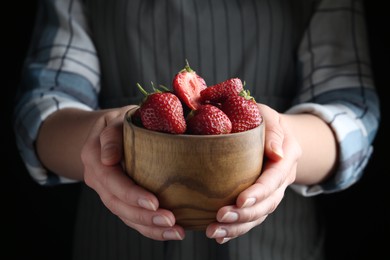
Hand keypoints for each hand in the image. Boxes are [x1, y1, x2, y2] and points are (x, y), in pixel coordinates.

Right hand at [81, 105, 184, 240]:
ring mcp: (107, 191)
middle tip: (170, 221)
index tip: (154, 202)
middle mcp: (97, 178)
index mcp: (94, 157)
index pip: (111, 180)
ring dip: (149, 227)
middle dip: (144, 216)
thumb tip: (108, 157)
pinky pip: (131, 217)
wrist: (108, 131)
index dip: (131, 194)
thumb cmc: (120, 121)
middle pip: (117, 203)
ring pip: (124, 215)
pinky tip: (170, 232)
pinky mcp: (119, 199)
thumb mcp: (116, 118)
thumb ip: (112, 134)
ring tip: (176, 231)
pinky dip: (149, 228)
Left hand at [206, 104, 300, 243]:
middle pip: (268, 203)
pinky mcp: (261, 198)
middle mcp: (282, 179)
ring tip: (215, 231)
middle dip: (245, 214)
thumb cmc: (265, 120)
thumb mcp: (269, 116)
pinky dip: (237, 229)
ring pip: (259, 215)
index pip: (275, 179)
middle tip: (220, 217)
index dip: (259, 192)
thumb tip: (276, 154)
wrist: (273, 132)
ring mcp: (273, 191)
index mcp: (287, 158)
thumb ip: (273, 132)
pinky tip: (221, 235)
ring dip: (238, 226)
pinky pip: (252, 217)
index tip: (240, 201)